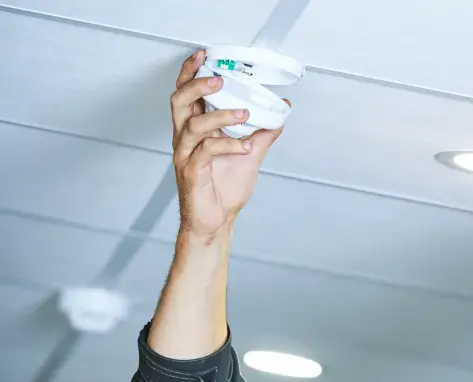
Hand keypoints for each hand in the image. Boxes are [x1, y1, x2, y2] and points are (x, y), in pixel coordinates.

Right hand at [169, 49, 287, 238]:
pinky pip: (206, 151)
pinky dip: (228, 144)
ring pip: (194, 125)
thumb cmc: (224, 190)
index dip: (190, 73)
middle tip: (220, 80)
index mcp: (194, 130)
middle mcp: (185, 139)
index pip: (185, 94)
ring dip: (221, 115)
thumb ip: (262, 133)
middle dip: (198, 86)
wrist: (217, 222)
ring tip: (245, 113)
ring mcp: (186, 155)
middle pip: (180, 102)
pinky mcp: (191, 172)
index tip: (203, 55)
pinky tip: (246, 146)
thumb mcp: (249, 155)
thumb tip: (281, 113)